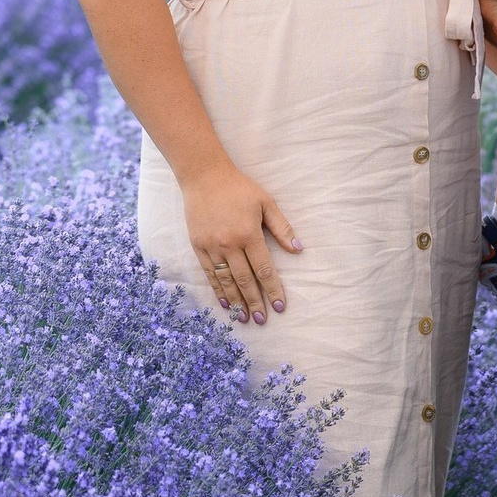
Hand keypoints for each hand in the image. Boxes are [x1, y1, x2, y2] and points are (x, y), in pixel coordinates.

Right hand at [182, 163, 302, 325]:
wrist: (204, 177)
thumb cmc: (239, 188)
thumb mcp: (266, 202)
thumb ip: (282, 227)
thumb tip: (298, 249)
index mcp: (248, 234)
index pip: (264, 268)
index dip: (272, 289)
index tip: (280, 306)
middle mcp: (229, 244)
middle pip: (245, 280)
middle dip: (254, 302)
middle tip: (262, 320)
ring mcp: (211, 247)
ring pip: (226, 281)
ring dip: (236, 301)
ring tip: (244, 318)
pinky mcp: (198, 247)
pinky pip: (209, 274)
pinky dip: (218, 290)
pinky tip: (225, 303)